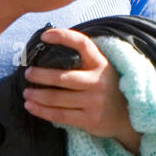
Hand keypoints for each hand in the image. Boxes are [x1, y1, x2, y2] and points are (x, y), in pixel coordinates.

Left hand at [22, 27, 140, 153]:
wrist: (128, 117)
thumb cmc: (108, 88)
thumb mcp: (103, 69)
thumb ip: (84, 61)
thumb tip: (51, 49)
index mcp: (101, 64)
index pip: (82, 44)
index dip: (63, 36)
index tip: (45, 36)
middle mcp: (98, 82)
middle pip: (62, 77)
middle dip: (40, 75)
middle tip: (27, 73)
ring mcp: (94, 102)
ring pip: (57, 98)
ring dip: (37, 95)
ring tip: (26, 92)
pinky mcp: (89, 120)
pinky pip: (59, 116)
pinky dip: (42, 111)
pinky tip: (31, 106)